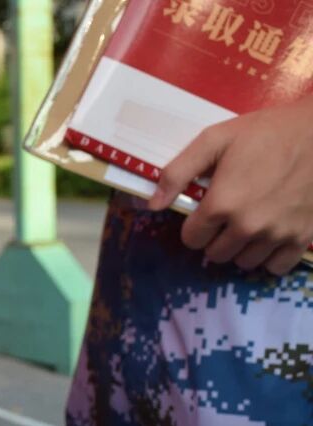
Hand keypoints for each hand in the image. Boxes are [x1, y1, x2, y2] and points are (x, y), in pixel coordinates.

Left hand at [150, 94, 312, 275]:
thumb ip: (178, 172)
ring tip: (250, 224)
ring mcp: (276, 234)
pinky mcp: (302, 237)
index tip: (206, 213)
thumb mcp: (216, 139)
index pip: (191, 239)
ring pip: (244, 262)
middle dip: (216, 238)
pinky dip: (270, 257)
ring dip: (241, 248)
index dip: (195, 226)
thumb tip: (153, 205)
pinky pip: (276, 267)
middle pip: (215, 254)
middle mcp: (247, 226)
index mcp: (222, 204)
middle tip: (229, 217)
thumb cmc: (268, 132)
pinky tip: (270, 237)